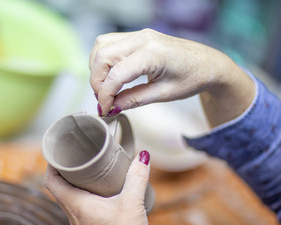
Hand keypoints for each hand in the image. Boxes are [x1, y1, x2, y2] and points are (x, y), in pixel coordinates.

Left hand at [45, 151, 150, 224]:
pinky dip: (83, 194)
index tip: (59, 152)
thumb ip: (137, 178)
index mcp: (76, 204)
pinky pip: (79, 206)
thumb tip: (142, 156)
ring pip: (68, 198)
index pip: (51, 181)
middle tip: (76, 156)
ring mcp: (80, 222)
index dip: (51, 165)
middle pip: (58, 188)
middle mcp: (73, 214)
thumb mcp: (132, 203)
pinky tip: (99, 191)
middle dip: (64, 170)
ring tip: (87, 170)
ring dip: (73, 183)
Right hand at [90, 28, 254, 126]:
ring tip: (106, 88)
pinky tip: (111, 75)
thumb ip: (134, 99)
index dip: (105, 94)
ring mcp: (139, 34)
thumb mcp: (164, 94)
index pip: (116, 74)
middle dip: (97, 81)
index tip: (105, 109)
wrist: (207, 63)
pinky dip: (103, 60)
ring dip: (97, 69)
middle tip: (104, 100)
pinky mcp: (137, 36)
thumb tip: (112, 106)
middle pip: (102, 56)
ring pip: (101, 46)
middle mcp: (143, 38)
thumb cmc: (192, 77)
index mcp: (153, 53)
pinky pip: (109, 43)